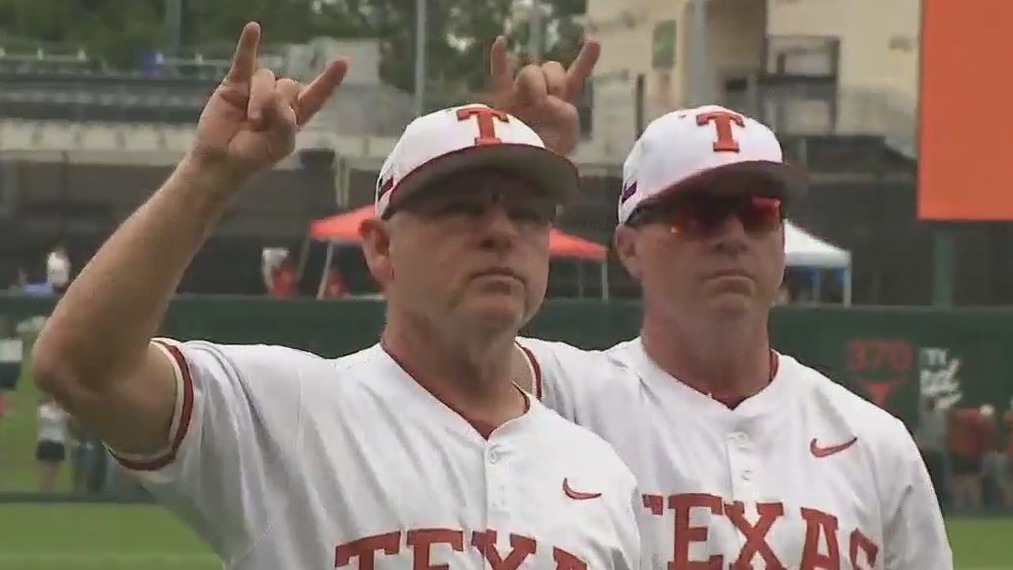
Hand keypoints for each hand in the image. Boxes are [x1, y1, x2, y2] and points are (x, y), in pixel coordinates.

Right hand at [188, 22, 347, 183]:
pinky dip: (248, 44)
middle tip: (260, 125)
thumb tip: (275, 96)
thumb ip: (285, 123)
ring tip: (250, 120)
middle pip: (289, 85)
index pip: (317, 94)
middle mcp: (280, 98)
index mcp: (296, 114)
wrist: (221, 159)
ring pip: (267, 78)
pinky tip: (253, 28)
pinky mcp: (236, 82)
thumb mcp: (278, 145)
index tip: (343, 62)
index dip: (329, 80)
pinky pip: (244, 59)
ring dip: (259, 99)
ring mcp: (258, 88)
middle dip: (276, 104)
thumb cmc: (253, 155)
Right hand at [485, 36, 599, 155]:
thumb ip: (566, 112)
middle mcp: (542, 95)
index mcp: (561, 104)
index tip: (594, 43)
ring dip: (536, 83)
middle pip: (551, 67)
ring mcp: (521, 96)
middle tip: (552, 101)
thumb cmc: (547, 157)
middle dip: (555, 80)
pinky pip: (499, 75)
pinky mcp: (501, 100)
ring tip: (536, 104)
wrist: (521, 171)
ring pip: (530, 71)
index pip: (575, 77)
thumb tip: (543, 101)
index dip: (585, 60)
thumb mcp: (568, 135)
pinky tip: (501, 41)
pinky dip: (500, 58)